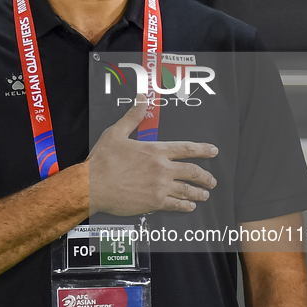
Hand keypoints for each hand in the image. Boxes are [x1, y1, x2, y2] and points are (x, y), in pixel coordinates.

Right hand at [89, 96, 217, 215]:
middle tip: (211, 180)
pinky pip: (176, 204)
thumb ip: (132, 117)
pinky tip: (190, 206)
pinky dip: (186, 205)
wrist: (93, 185)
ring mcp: (160, 187)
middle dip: (205, 176)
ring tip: (205, 194)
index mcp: (155, 151)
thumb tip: (141, 100)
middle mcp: (162, 169)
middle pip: (192, 171)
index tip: (213, 151)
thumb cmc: (103, 160)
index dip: (202, 150)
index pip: (186, 149)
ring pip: (187, 190)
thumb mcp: (116, 133)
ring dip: (199, 192)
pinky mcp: (154, 203)